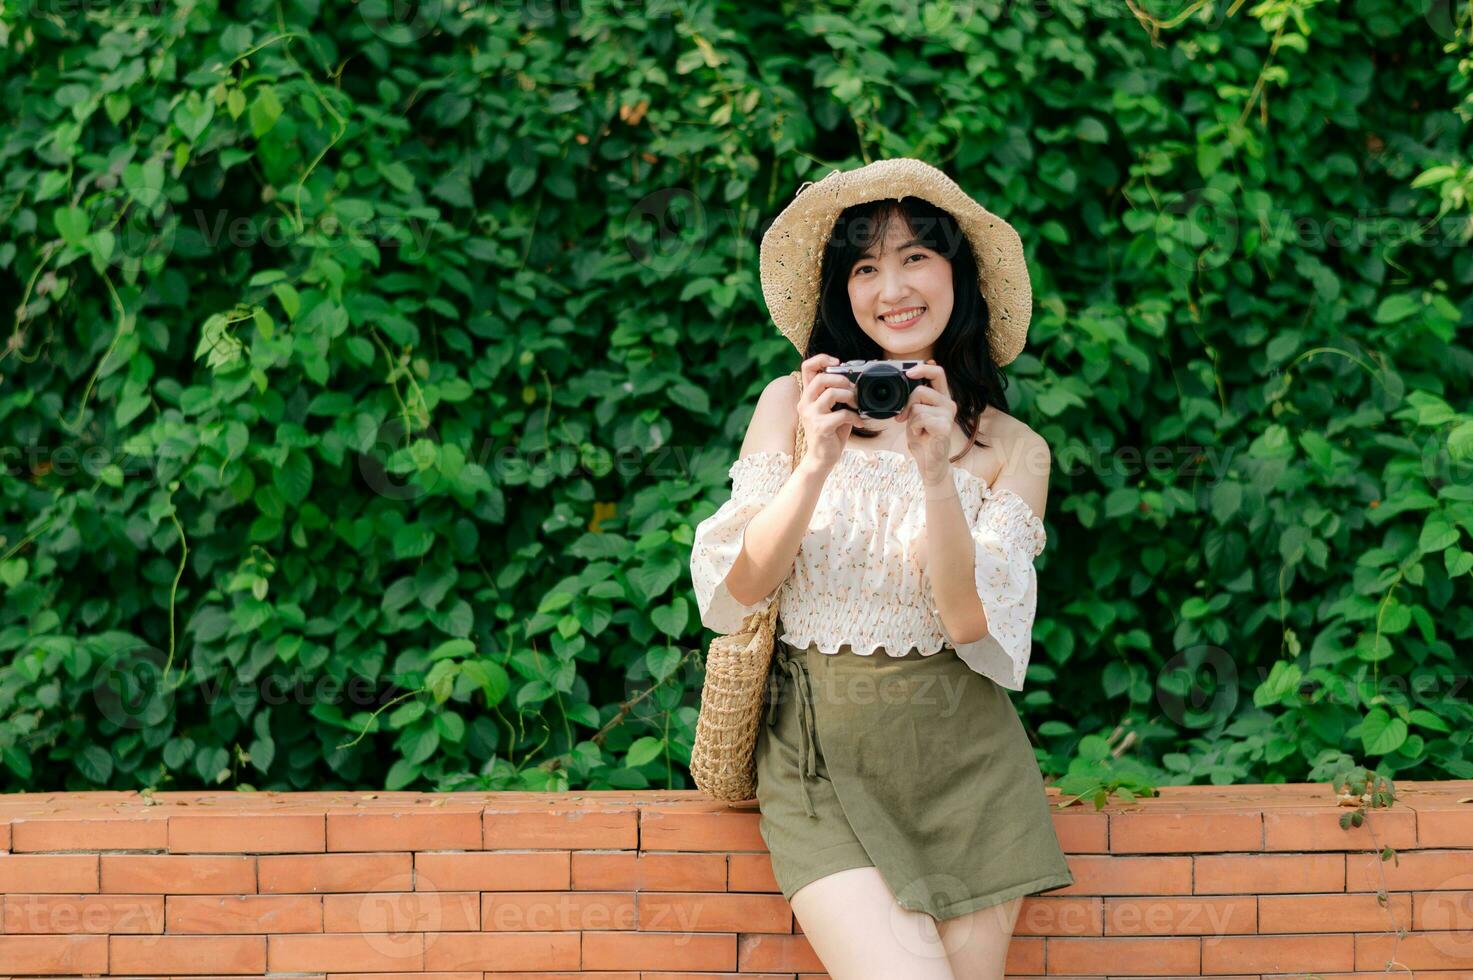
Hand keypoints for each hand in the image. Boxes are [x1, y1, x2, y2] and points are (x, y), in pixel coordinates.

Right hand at [795, 353, 860, 473]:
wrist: (822, 460)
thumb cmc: (830, 434)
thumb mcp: (832, 410)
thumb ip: (837, 395)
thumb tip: (854, 381)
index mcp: (807, 396)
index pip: (807, 367)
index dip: (821, 359)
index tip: (837, 362)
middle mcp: (805, 403)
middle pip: (820, 378)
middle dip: (841, 379)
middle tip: (852, 388)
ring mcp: (811, 415)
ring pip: (831, 393)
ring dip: (850, 397)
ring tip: (857, 406)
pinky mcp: (820, 427)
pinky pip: (841, 414)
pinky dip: (855, 417)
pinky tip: (859, 423)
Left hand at [900, 360, 955, 488]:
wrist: (930, 463)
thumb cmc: (922, 438)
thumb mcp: (915, 414)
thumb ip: (914, 399)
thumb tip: (907, 379)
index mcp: (941, 397)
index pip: (938, 373)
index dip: (923, 369)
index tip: (908, 373)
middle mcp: (948, 403)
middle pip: (920, 391)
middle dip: (906, 405)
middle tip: (904, 418)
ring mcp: (948, 415)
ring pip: (917, 407)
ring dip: (910, 421)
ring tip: (919, 430)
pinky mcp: (945, 427)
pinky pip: (920, 419)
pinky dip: (914, 428)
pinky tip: (922, 436)